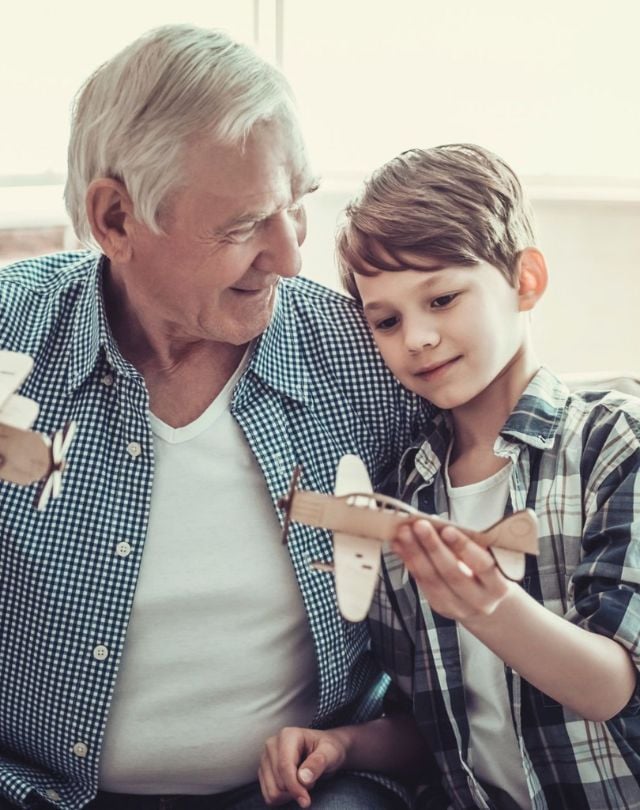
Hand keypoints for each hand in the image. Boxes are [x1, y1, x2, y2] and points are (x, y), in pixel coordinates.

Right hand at [259, 726, 348, 806]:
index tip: (306, 801)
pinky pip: (268, 795)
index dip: (295, 787)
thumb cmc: (328, 749)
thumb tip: (303, 778)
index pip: (285, 767)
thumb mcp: (331, 753)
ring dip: (290, 794)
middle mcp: (272, 744)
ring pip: (272, 791)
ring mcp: (265, 758)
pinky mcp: (263, 771)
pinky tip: (293, 786)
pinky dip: (282, 797)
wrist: (324, 750)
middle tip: (310, 780)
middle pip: (279, 782)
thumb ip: (318, 762)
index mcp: (287, 735)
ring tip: (302, 781)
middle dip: (296, 789)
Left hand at [391, 520, 511, 621]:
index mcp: (497, 586)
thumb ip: (469, 543)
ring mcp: (457, 607)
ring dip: (415, 553)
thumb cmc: (486, 575)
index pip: (482, 566)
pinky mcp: (439, 607)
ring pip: (432, 580)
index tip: (447, 529)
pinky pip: (421, 583)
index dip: (464, 547)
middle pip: (452, 573)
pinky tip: (400, 547)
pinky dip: (409, 562)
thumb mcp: (489, 558)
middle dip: (433, 547)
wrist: (485, 603)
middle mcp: (479, 601)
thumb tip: (438, 522)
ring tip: (404, 534)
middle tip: (420, 526)